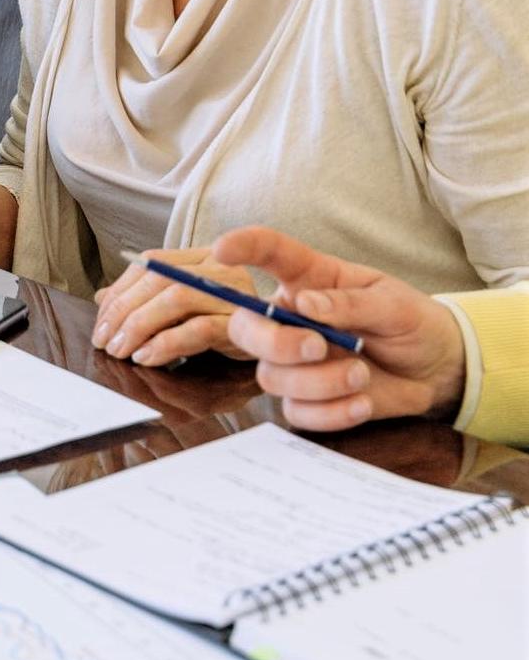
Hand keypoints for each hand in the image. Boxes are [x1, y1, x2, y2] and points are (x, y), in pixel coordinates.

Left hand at [92, 246, 254, 365]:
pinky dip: (165, 343)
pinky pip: (198, 329)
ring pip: (175, 299)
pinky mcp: (243, 324)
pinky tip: (146, 357)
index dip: (120, 291)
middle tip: (104, 340)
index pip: (150, 263)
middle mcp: (220, 268)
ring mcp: (234, 294)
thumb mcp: (187, 308)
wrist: (284, 346)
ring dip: (138, 326)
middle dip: (123, 311)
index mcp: (203, 257)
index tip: (101, 321)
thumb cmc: (229, 325)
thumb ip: (148, 298)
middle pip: (159, 279)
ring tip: (120, 351)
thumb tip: (103, 299)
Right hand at [214, 226, 466, 430]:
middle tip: (318, 346)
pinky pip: (296, 412)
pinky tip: (362, 402)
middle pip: (245, 327)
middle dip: (275, 342)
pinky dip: (330, 413)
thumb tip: (305, 304)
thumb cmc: (411, 323)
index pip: (268, 253)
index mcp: (309, 279)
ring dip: (318, 382)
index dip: (241, 247)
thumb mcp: (394, 304)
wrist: (437, 370)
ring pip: (271, 376)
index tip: (222, 250)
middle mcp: (289, 318)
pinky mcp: (306, 399)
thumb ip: (351, 303)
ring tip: (361, 374)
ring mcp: (293, 362)